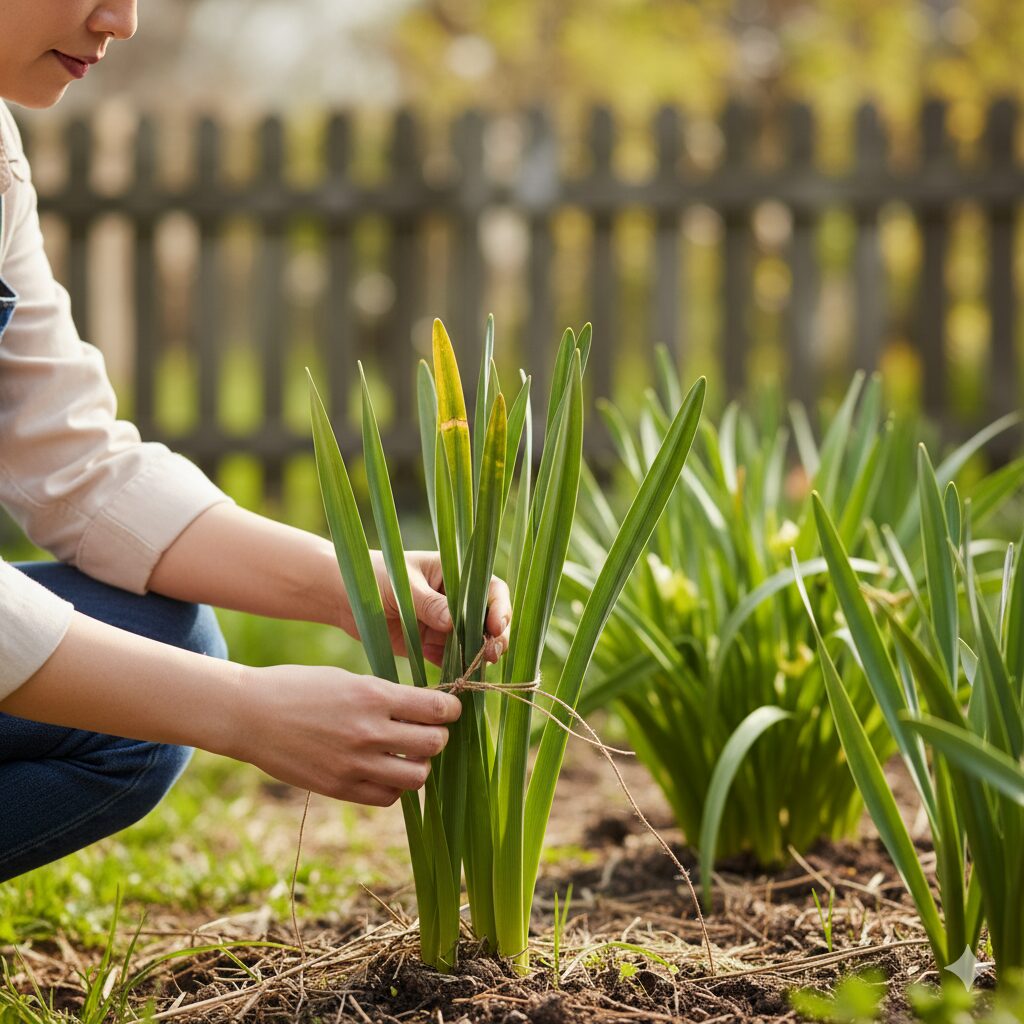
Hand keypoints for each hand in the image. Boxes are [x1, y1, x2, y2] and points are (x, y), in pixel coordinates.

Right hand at [237, 664, 462, 806]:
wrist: (251, 715)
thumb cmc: (300, 688)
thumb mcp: (348, 680)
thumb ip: (386, 696)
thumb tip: (426, 709)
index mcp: (373, 696)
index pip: (435, 709)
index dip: (450, 710)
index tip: (449, 709)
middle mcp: (368, 732)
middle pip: (433, 744)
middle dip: (439, 737)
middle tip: (429, 731)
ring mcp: (354, 764)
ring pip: (417, 776)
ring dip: (420, 764)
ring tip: (409, 754)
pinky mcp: (340, 788)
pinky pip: (388, 798)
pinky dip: (396, 787)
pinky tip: (387, 771)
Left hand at [368, 550, 511, 666]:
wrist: (343, 595)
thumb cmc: (375, 576)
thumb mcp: (404, 586)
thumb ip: (428, 603)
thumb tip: (453, 622)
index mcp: (454, 574)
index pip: (490, 588)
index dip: (499, 607)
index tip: (495, 626)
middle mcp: (455, 599)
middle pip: (488, 618)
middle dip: (495, 636)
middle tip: (492, 653)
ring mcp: (445, 623)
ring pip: (474, 641)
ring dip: (480, 654)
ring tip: (480, 666)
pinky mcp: (431, 645)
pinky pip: (452, 659)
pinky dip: (459, 668)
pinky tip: (462, 677)